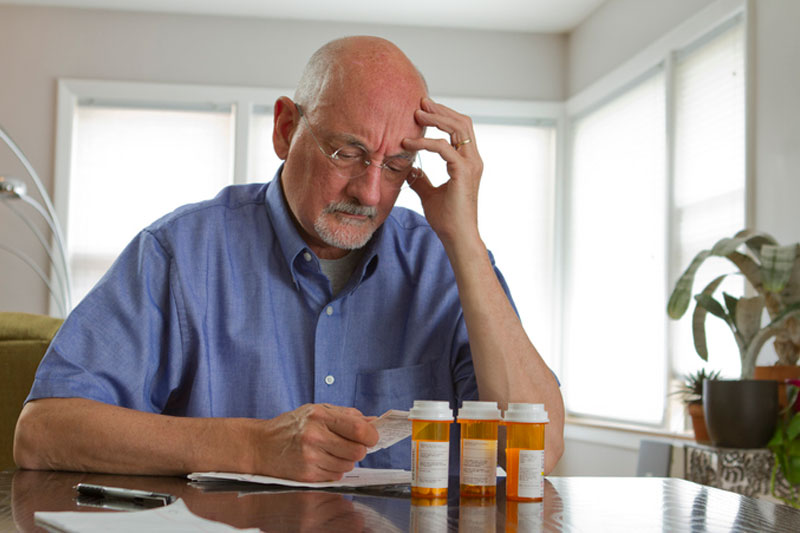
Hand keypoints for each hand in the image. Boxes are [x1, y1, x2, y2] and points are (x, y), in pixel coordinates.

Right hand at [253, 403, 377, 481]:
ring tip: (330, 451)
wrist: (260, 446)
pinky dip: (334, 469)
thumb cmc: (291, 427)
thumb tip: (374, 422)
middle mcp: (314, 437)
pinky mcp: (307, 476)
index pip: (359, 429)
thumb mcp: (317, 410)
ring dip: (345, 460)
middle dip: (359, 449)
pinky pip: (336, 476)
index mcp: (319, 416)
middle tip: (350, 444)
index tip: (371, 436)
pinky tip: (321, 461)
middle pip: (357, 451)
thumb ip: (347, 415)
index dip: (371, 435)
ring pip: (348, 465)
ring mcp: (310, 458)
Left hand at [402, 98, 483, 247]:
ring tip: (416, 113)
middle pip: (462, 122)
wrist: (457, 238)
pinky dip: (426, 142)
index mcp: (467, 162)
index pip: (459, 129)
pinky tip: (409, 143)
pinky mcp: (462, 172)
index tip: (423, 110)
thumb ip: (421, 179)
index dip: (443, 116)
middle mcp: (473, 160)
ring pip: (458, 128)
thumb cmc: (447, 219)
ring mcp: (470, 165)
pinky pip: (444, 148)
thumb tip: (409, 170)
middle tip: (420, 103)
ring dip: (436, 118)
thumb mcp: (429, 194)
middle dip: (441, 110)